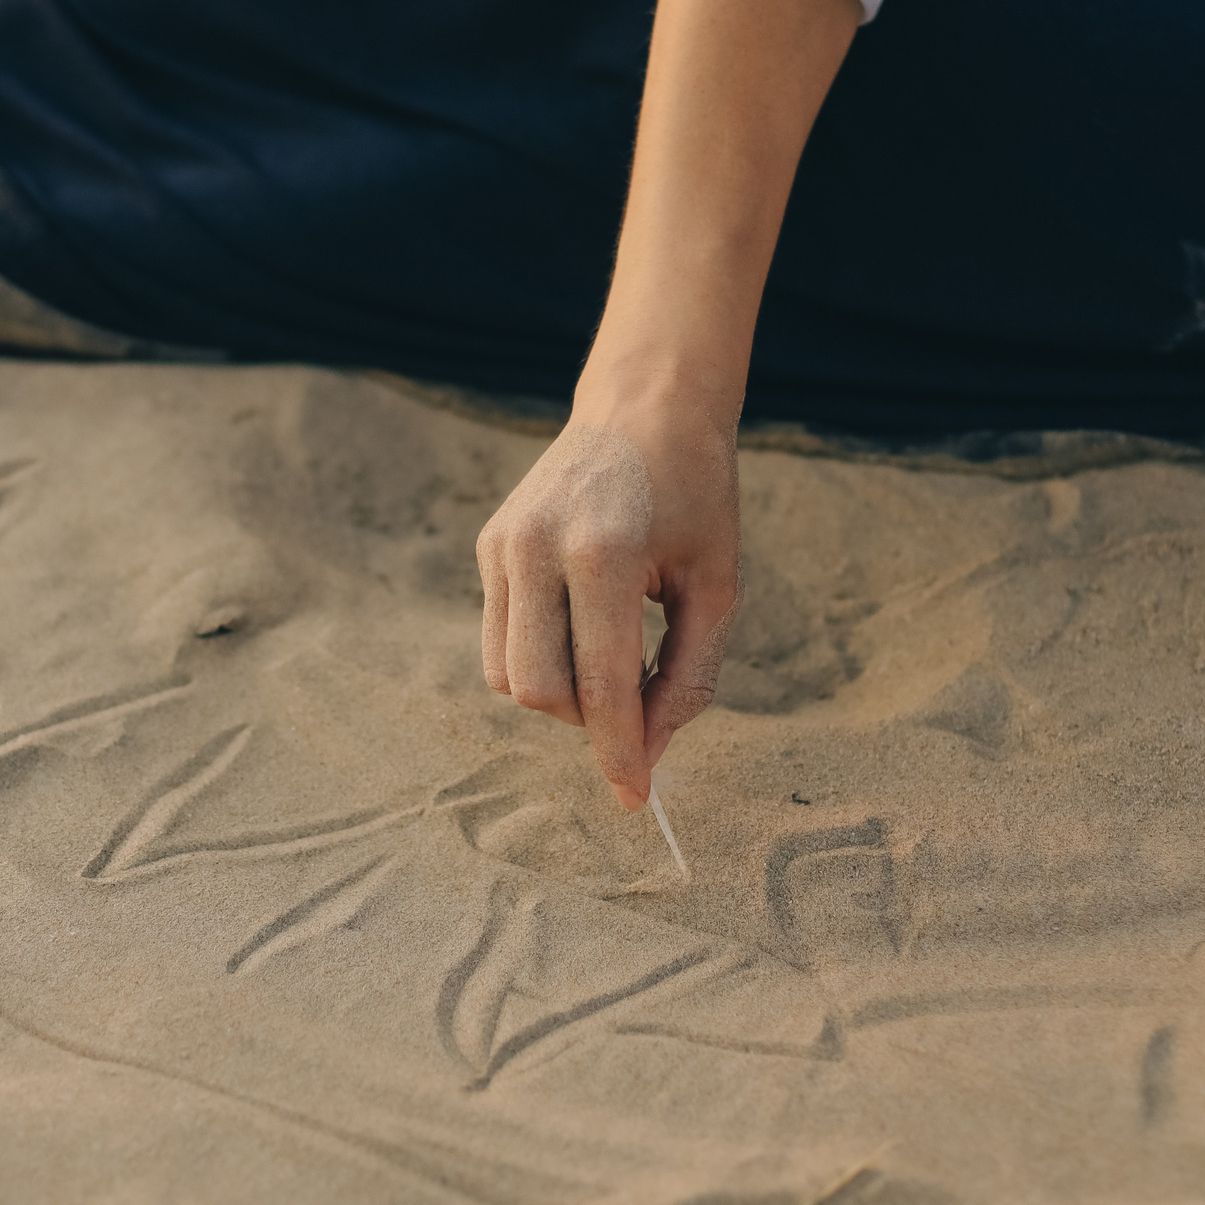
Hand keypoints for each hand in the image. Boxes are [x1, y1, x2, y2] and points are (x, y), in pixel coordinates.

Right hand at [477, 386, 738, 809]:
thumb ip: (688, 677)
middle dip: (591, 719)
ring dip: (561, 694)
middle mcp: (538, 548)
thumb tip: (648, 755)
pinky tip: (583, 626)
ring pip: (509, 678)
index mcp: (604, 554)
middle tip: (639, 692)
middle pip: (542, 694)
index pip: (601, 686)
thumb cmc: (696, 495)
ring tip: (611, 654)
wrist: (646, 404)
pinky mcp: (487, 545)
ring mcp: (503, 545)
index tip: (635, 800)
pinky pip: (498, 644)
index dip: (620, 752)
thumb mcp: (717, 586)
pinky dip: (541, 660)